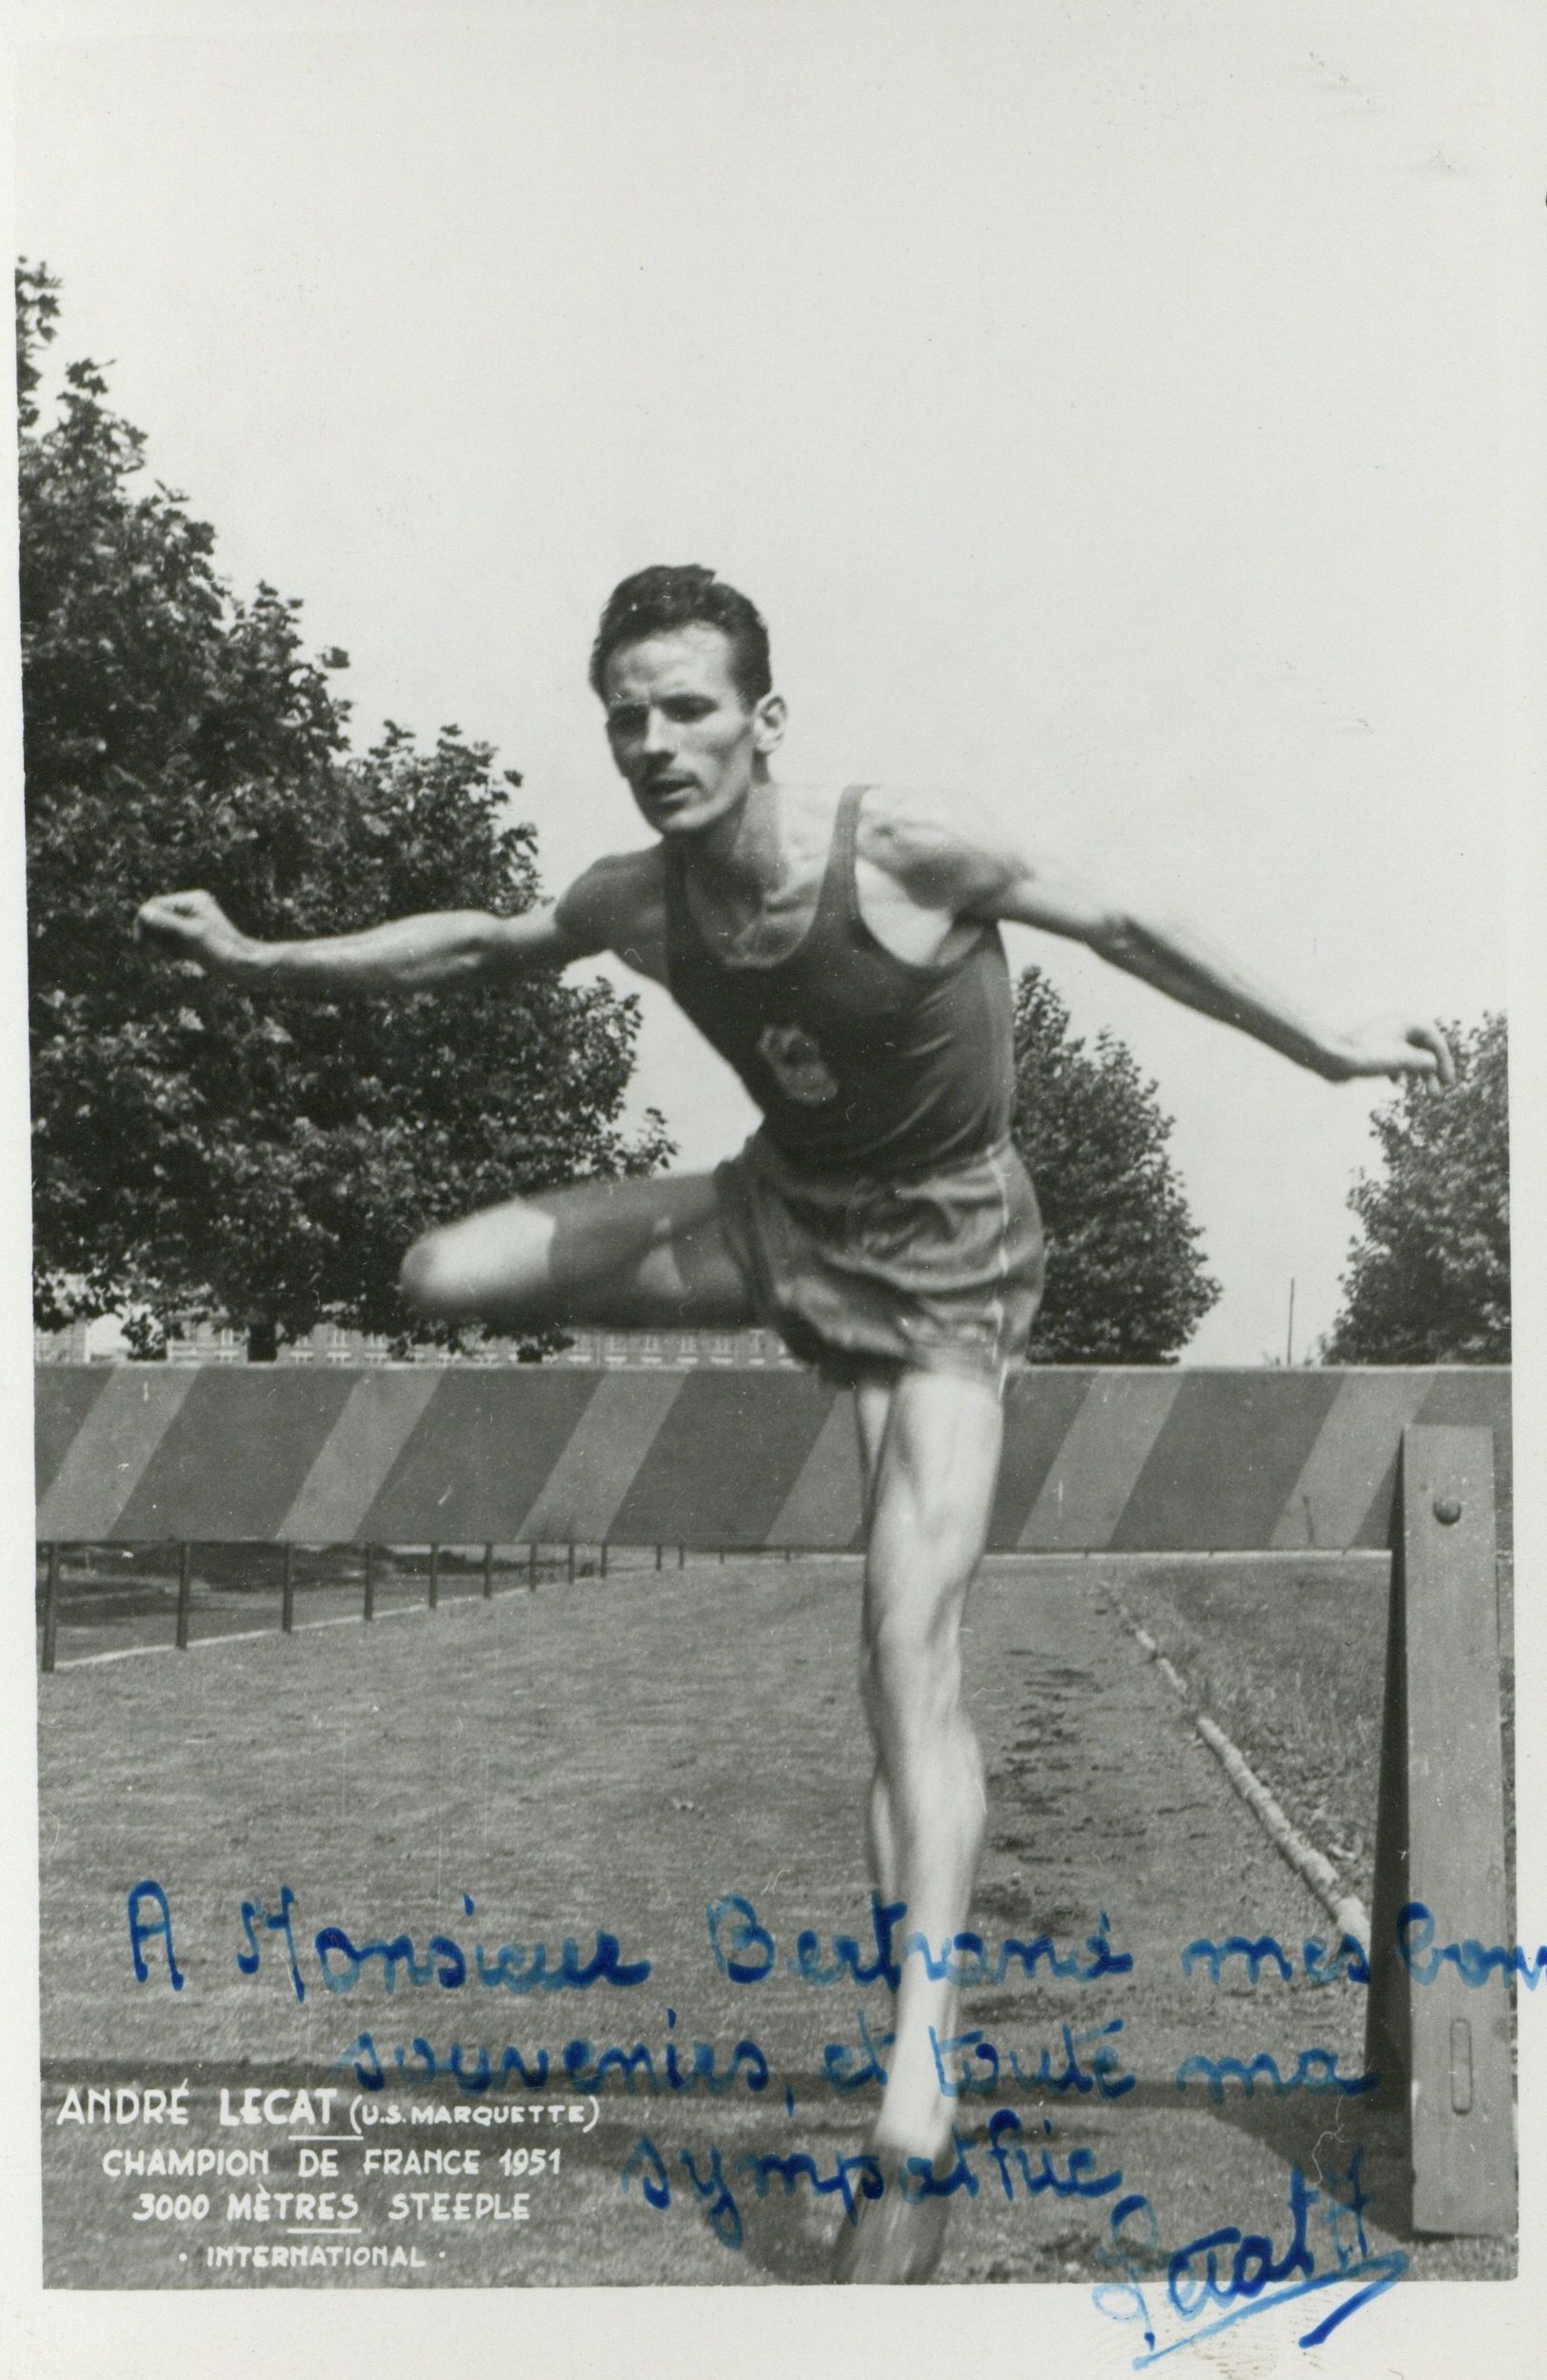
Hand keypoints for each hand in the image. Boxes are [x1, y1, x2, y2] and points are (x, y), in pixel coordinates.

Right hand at [134, 889, 250, 976]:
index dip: (144, 921)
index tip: (140, 942)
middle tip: (168, 951)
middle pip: (156, 917)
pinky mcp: (191, 936)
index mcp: (192, 900)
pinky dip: (171, 950)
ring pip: (161, 931)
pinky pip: (170, 941)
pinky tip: (185, 957)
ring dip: (163, 945)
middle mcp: (190, 907)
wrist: (242, 965)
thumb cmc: (221, 948)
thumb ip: (167, 922)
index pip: (156, 905)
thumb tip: (143, 912)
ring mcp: (191, 921)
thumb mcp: (192, 935)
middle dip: (155, 935)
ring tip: (181, 954)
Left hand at [1328, 1018, 1454, 1089]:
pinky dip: (1401, 1071)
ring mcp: (1384, 1037)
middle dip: (1432, 1071)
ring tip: (1424, 1094)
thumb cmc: (1368, 1055)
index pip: (1435, 1040)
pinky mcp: (1372, 1049)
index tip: (1448, 1082)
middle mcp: (1397, 1026)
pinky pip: (1394, 1059)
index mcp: (1407, 1022)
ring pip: (1409, 1055)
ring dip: (1418, 1074)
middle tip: (1437, 1094)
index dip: (1445, 1061)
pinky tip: (1397, 1083)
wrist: (1331, 1057)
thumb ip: (1425, 1061)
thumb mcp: (1404, 1060)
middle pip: (1423, 1048)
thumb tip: (1433, 1065)